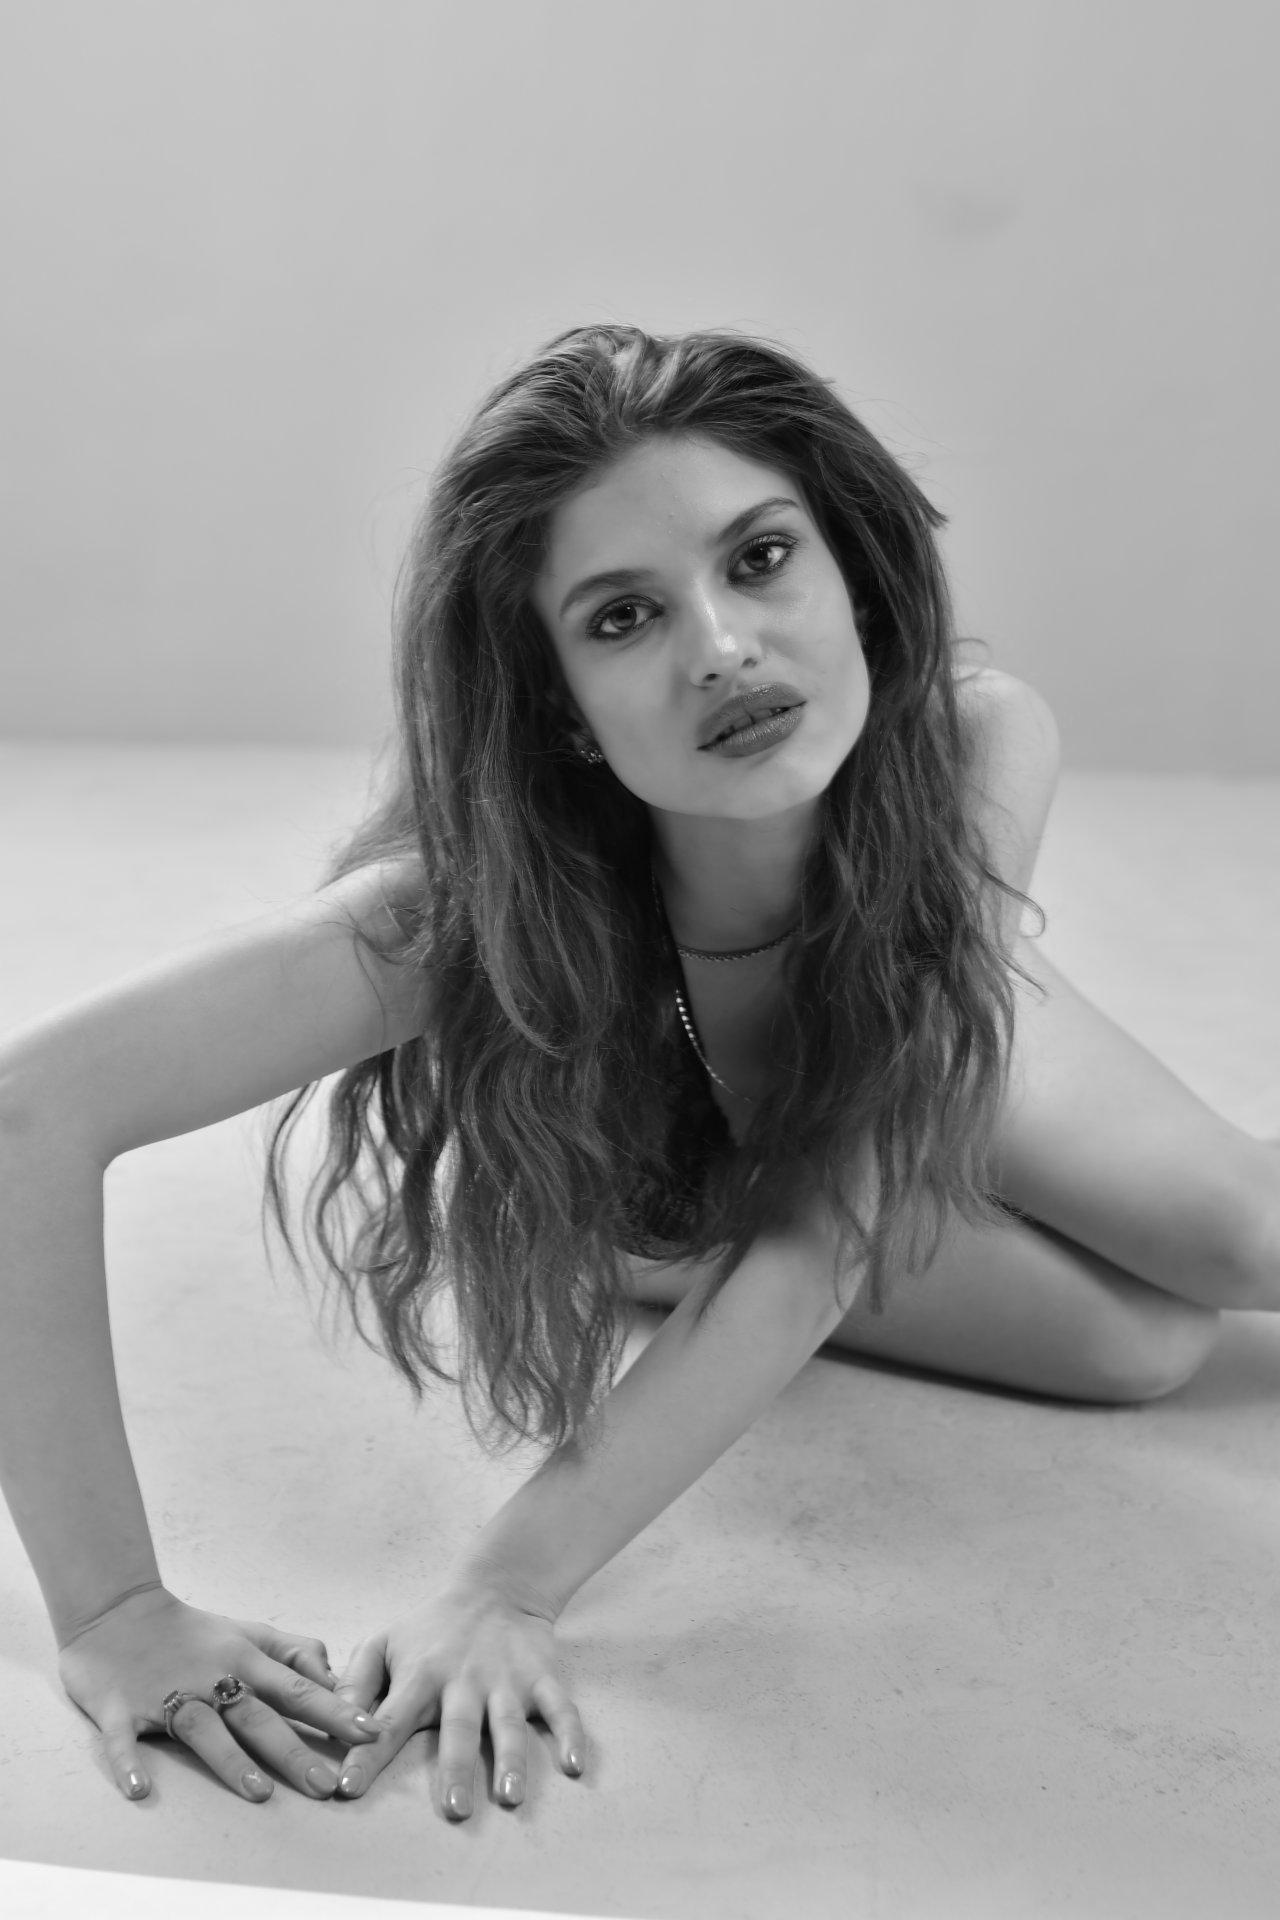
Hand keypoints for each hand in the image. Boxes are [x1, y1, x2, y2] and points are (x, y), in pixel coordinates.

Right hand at [57, 1583, 387, 1801]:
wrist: (117, 1612)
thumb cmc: (192, 1631)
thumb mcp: (247, 1632)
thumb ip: (292, 1653)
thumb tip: (337, 1680)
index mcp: (244, 1660)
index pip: (297, 1688)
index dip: (334, 1711)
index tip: (368, 1733)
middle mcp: (211, 1678)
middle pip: (257, 1716)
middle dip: (293, 1750)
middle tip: (325, 1785)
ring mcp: (165, 1693)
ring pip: (202, 1728)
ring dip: (229, 1760)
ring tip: (257, 1792)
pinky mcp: (120, 1708)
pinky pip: (124, 1739)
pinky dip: (130, 1763)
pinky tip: (140, 1790)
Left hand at [330, 1575, 586, 1819]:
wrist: (496, 1586)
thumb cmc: (430, 1628)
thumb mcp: (383, 1641)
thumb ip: (355, 1681)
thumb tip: (335, 1725)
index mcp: (420, 1675)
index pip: (388, 1720)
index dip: (366, 1753)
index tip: (348, 1788)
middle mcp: (463, 1680)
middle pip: (459, 1728)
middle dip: (457, 1767)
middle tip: (455, 1809)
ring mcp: (506, 1680)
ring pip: (508, 1722)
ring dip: (512, 1759)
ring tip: (510, 1796)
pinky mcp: (541, 1678)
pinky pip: (560, 1708)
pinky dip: (570, 1735)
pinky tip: (573, 1765)